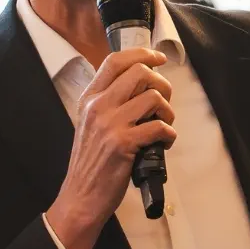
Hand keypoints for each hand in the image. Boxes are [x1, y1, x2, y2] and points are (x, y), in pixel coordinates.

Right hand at [45, 47, 175, 248]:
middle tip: (164, 103)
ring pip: (153, 97)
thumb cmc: (92, 162)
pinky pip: (159, 126)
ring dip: (167, 112)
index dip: (142, 53)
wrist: (80, 196)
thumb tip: (142, 87)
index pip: (115, 60)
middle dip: (162, 84)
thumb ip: (110, 103)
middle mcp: (98, 105)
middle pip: (140, 72)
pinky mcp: (123, 143)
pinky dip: (169, 135)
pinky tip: (163, 144)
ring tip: (163, 127)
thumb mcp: (91, 124)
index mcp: (90, 98)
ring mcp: (110, 123)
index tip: (159, 58)